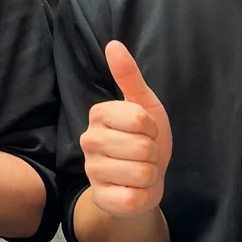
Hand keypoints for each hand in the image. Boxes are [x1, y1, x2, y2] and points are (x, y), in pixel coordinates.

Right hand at [81, 41, 171, 216]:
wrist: (142, 181)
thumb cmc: (144, 139)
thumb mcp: (144, 105)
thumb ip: (129, 75)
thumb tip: (114, 44)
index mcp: (98, 114)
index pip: (140, 119)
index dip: (152, 128)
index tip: (146, 131)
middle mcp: (88, 140)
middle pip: (143, 146)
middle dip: (153, 153)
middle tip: (143, 154)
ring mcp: (91, 171)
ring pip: (142, 172)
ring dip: (149, 175)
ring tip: (139, 171)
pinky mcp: (101, 197)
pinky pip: (133, 197)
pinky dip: (143, 195)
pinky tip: (134, 190)